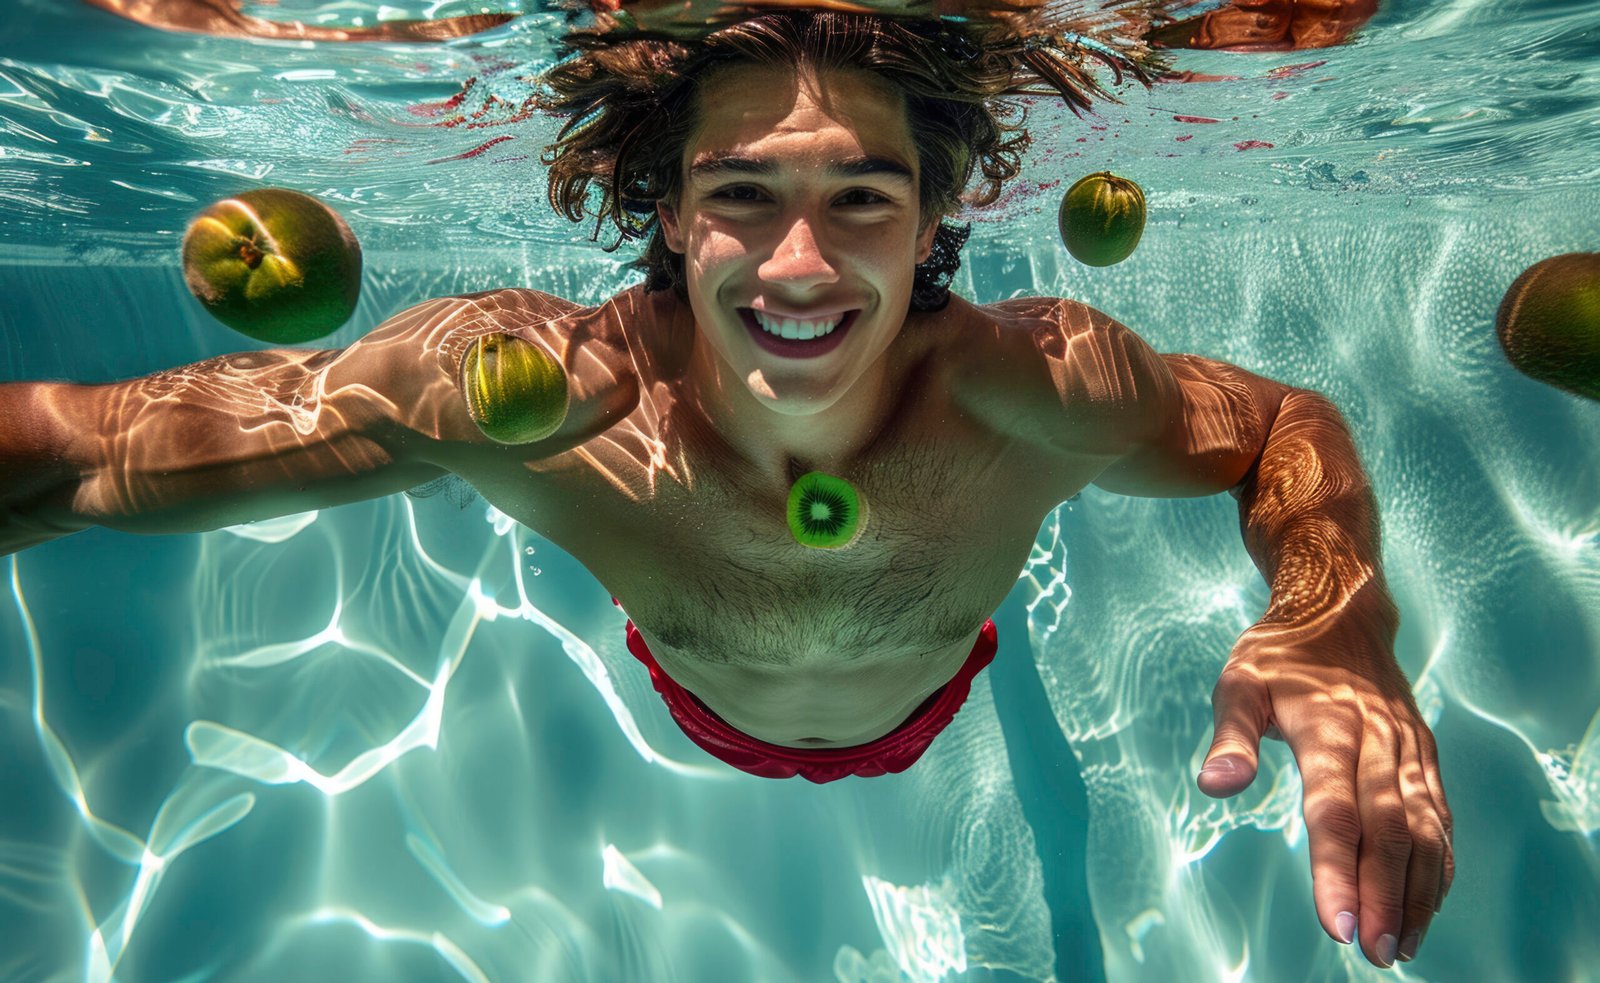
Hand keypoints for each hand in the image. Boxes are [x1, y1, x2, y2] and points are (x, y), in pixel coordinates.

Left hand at [1195, 604, 1453, 968]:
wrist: (1342, 609)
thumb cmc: (1278, 655)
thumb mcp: (1239, 681)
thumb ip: (1229, 735)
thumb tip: (1215, 785)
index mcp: (1328, 726)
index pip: (1334, 810)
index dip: (1336, 870)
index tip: (1336, 925)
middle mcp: (1378, 741)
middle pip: (1388, 830)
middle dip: (1382, 895)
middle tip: (1373, 952)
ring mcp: (1408, 750)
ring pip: (1426, 829)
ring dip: (1417, 891)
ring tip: (1399, 946)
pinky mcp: (1424, 756)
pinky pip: (1440, 817)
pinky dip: (1438, 866)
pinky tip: (1424, 907)